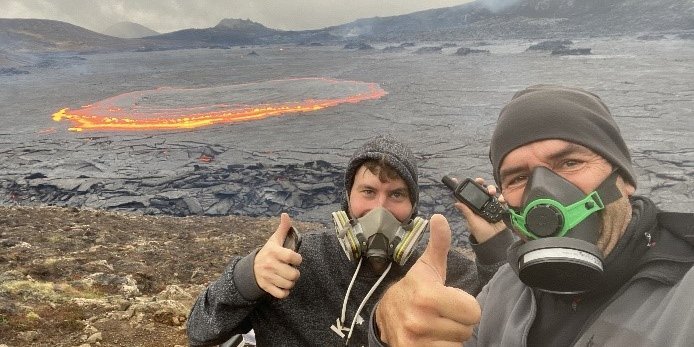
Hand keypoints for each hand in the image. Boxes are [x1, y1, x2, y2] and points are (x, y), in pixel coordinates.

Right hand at [254, 213, 302, 298]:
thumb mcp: (274, 240)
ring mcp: (268, 277)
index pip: (292, 257)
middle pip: (293, 274)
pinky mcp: (266, 287)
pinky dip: (285, 292)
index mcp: (274, 252)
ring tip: (288, 277)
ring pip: (289, 284)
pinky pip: (281, 294)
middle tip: (292, 270)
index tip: (295, 258)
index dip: (298, 259)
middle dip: (295, 273)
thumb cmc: (268, 252)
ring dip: (291, 282)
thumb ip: (283, 228)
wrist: (250, 269)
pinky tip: (284, 286)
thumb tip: (285, 214)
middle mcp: (270, 265)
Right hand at [375, 214, 480, 345]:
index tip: (451, 300)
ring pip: (458, 344)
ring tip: (437, 326)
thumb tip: (440, 217)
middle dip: (458, 322)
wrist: (384, 315)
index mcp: (427, 295)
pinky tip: (432, 338)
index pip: (473, 311)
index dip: (465, 305)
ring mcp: (416, 340)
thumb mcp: (426, 267)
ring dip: (451, 337)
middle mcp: (420, 319)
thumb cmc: (413, 289)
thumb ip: (438, 244)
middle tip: (443, 314)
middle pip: (467, 329)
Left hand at [454, 177, 506, 242]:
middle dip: (480, 183)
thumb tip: (456, 203)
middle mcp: (481, 203)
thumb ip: (466, 212)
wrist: (495, 240)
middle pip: (480, 189)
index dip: (462, 187)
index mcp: (473, 206)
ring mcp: (491, 204)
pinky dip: (502, 196)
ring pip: (490, 191)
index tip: (455, 180)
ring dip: (491, 188)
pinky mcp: (501, 207)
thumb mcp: (472, 222)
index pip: (467, 194)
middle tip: (480, 181)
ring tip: (491, 193)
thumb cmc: (482, 232)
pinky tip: (501, 199)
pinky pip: (501, 198)